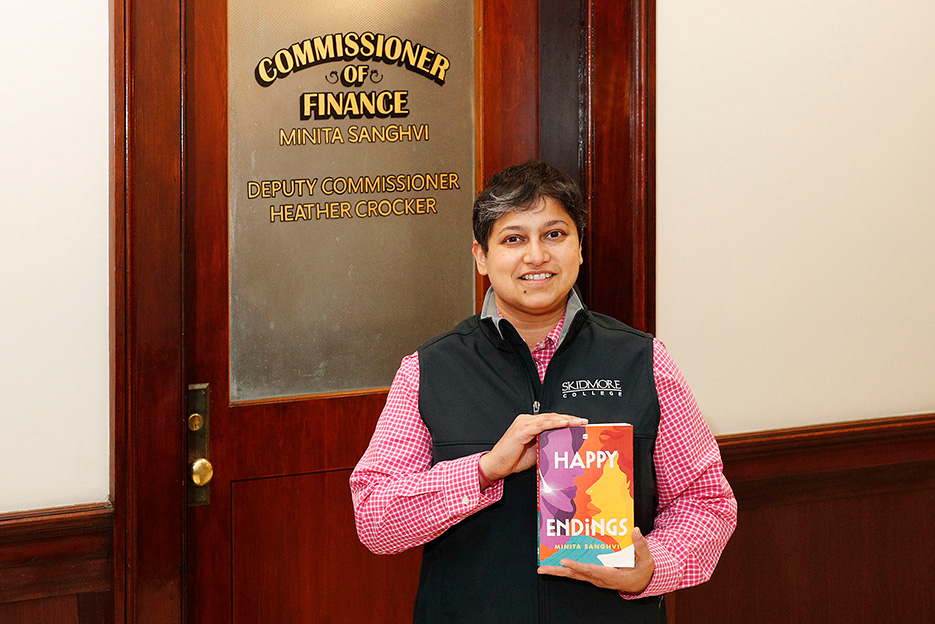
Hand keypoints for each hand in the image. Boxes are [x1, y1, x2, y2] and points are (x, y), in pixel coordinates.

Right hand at [479, 413, 587, 481]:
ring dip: (565, 420)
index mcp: (529, 424)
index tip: (580, 423)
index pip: (551, 419)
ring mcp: (523, 424)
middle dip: (569, 419)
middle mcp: (526, 420)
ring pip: (548, 419)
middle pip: (552, 417)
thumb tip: (562, 444)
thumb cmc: (512, 459)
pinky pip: (540, 425)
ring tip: (577, 422)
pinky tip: (563, 423)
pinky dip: (553, 423)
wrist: (496, 465)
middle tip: (583, 421)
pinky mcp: (521, 430)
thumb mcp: (535, 451)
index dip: (566, 421)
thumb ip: (547, 444)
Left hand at [537, 527, 655, 593]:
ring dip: (558, 572)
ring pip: (574, 575)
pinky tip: (555, 564)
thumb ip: (641, 546)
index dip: (578, 566)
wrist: (640, 583)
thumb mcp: (646, 560)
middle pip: (576, 575)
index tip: (565, 561)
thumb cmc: (642, 571)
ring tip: (542, 568)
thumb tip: (635, 530)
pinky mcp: (592, 576)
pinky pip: (577, 573)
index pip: (592, 570)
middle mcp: (600, 579)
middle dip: (559, 571)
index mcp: (612, 576)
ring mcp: (595, 578)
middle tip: (542, 569)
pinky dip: (565, 569)